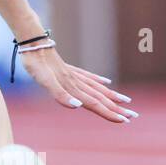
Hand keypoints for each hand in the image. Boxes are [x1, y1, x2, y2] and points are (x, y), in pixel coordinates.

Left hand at [18, 45, 136, 123]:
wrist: (32, 43)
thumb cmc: (36, 64)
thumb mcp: (44, 81)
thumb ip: (60, 94)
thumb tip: (78, 106)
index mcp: (72, 87)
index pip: (94, 104)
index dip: (109, 113)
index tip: (124, 121)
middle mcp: (76, 82)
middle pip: (100, 98)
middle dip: (116, 109)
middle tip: (133, 116)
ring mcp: (74, 74)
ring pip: (97, 88)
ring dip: (112, 96)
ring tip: (126, 101)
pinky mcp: (69, 69)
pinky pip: (88, 77)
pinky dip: (99, 81)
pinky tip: (107, 82)